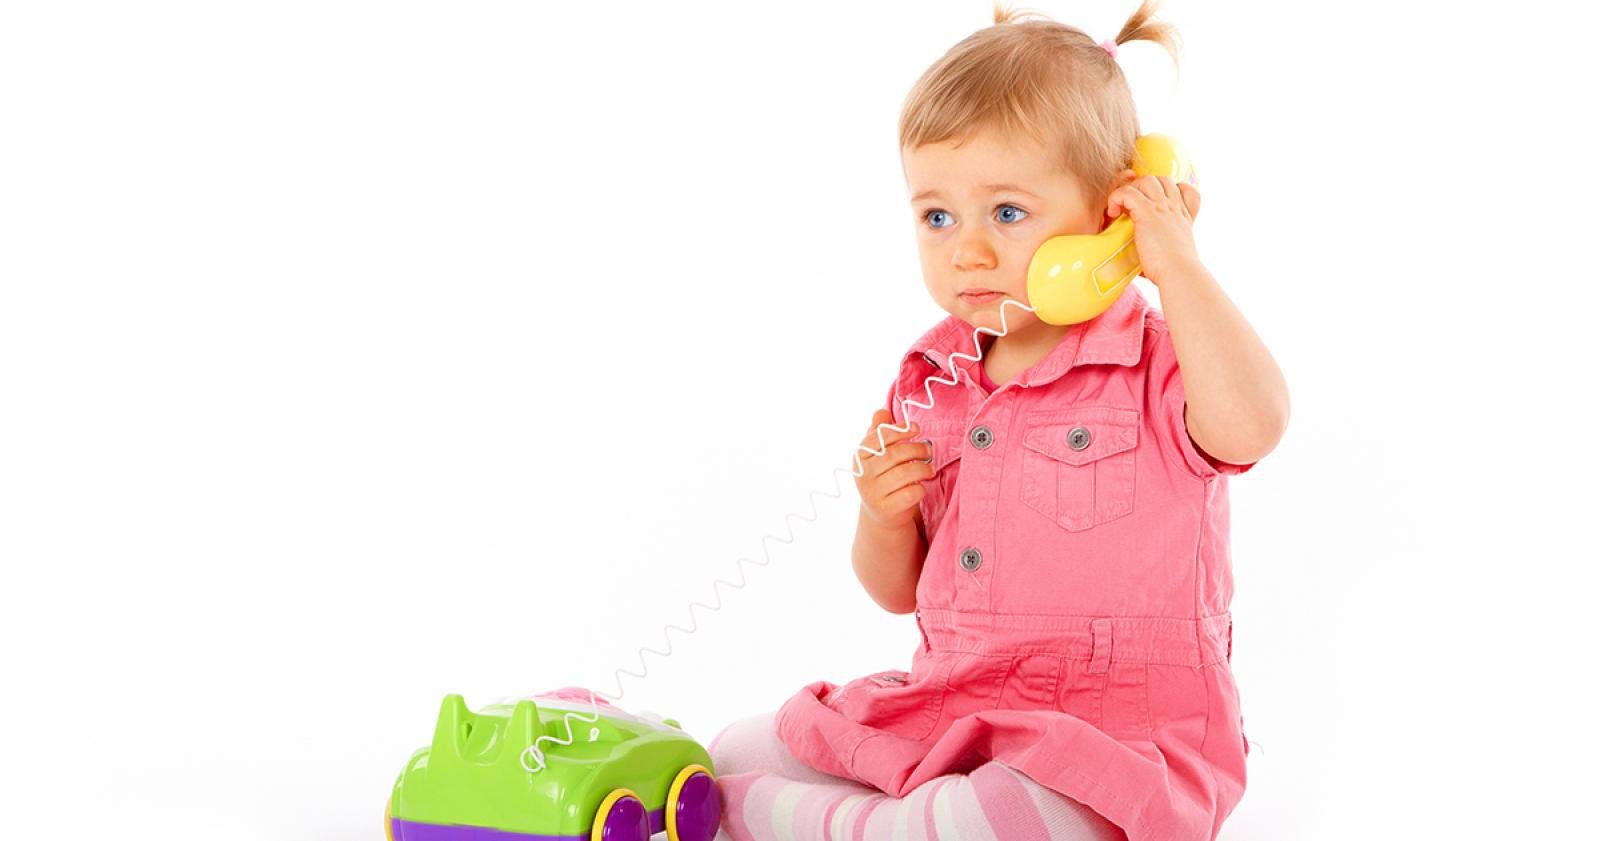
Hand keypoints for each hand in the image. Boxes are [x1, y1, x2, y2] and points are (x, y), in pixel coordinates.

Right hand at [854, 408, 931, 529]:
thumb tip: (881, 412)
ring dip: (923, 468)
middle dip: (917, 449)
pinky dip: (920, 488)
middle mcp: (863, 474)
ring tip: (930, 469)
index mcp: (860, 456)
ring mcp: (873, 493)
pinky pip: (910, 493)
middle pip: (895, 454)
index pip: (879, 437)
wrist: (882, 513)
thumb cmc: (884, 476)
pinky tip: (921, 486)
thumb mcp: (879, 453)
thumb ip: (880, 431)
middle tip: (928, 450)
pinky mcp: (886, 509)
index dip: (900, 430)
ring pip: (904, 473)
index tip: (916, 428)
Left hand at [1104, 171, 1202, 286]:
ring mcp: (1163, 207)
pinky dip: (1116, 198)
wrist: (1179, 273)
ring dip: (1131, 190)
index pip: (1183, 188)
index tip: (1153, 205)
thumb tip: (1144, 269)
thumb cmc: (1174, 272)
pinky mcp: (1148, 213)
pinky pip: (1127, 192)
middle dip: (1144, 187)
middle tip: (1132, 207)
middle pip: (1162, 179)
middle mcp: (1175, 208)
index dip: (1166, 191)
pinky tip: (1113, 213)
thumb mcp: (1174, 256)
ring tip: (1122, 209)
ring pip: (1146, 180)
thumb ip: (1161, 252)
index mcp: (1183, 217)